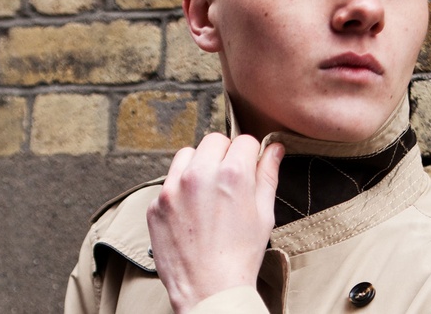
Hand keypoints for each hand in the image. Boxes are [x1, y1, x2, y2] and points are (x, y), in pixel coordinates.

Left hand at [146, 133, 284, 312]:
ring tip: (208, 191)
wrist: (209, 290)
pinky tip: (191, 211)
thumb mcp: (264, 213)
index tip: (250, 166)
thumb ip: (268, 175)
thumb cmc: (241, 255)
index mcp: (232, 173)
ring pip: (187, 154)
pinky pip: (169, 181)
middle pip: (214, 140)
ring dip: (199, 164)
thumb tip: (274, 149)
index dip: (251, 154)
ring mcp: (173, 188)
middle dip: (225, 154)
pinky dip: (180, 188)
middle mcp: (199, 174)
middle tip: (229, 179)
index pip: (244, 140)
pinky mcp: (156, 204)